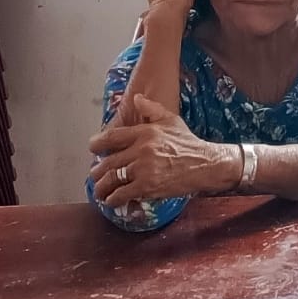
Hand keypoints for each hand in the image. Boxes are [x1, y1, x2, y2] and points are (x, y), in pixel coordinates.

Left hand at [88, 94, 235, 206]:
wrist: (205, 164)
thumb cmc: (188, 143)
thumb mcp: (171, 120)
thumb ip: (152, 109)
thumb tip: (136, 98)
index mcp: (145, 132)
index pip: (112, 137)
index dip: (96, 144)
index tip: (92, 149)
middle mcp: (141, 149)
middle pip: (107, 162)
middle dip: (97, 172)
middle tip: (95, 176)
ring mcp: (143, 169)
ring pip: (111, 179)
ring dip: (101, 188)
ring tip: (100, 191)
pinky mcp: (147, 186)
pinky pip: (121, 194)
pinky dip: (113, 199)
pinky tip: (112, 200)